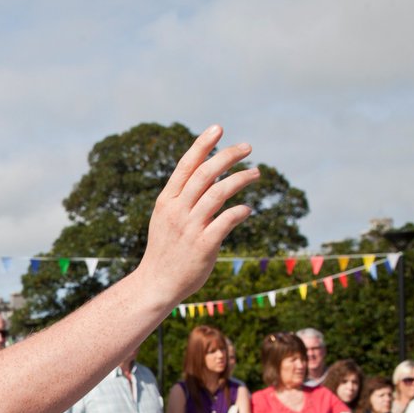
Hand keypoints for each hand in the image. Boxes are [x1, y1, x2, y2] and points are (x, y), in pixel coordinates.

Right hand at [136, 126, 259, 299]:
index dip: (202, 145)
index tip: (219, 128)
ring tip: (256, 173)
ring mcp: (190, 228)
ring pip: (219, 192)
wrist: (156, 284)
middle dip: (228, 155)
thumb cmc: (165, 251)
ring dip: (241, 179)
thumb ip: (183, 199)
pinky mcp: (204, 245)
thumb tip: (208, 177)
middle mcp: (177, 211)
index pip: (186, 166)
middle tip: (247, 147)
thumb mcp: (165, 219)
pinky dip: (241, 210)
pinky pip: (227, 220)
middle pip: (205, 174)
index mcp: (166, 202)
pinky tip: (248, 209)